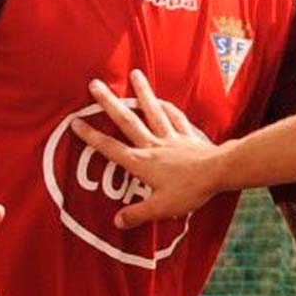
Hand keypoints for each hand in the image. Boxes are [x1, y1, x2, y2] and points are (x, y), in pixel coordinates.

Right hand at [70, 69, 223, 229]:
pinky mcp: (188, 136)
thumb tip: (116, 221)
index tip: (75, 122)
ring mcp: (171, 137)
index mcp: (142, 163)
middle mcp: (153, 145)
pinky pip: (176, 118)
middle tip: (95, 84)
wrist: (219, 172)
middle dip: (109, 102)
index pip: (111, 148)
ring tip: (134, 74)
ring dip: (142, 92)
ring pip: (153, 111)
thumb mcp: (160, 208)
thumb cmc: (189, 190)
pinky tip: (162, 100)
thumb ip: (137, 215)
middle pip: (127, 121)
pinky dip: (169, 108)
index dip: (91, 136)